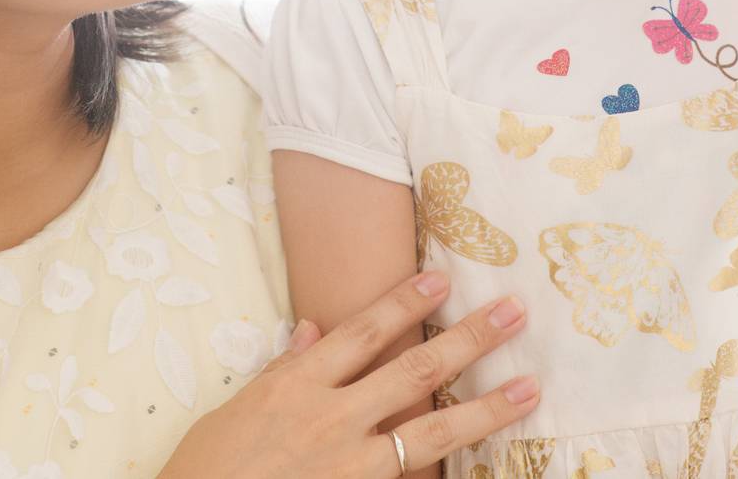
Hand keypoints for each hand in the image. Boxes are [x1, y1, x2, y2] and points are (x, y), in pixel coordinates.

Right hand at [157, 270, 539, 478]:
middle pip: (411, 370)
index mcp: (298, 385)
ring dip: (485, 408)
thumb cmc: (209, 466)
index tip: (442, 278)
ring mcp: (348, 465)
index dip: (404, 302)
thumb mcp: (240, 406)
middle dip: (466, 339)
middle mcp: (331, 419)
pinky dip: (447, 471)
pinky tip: (486, 463)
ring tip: (528, 388)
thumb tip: (313, 330)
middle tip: (513, 312)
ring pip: (430, 432)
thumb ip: (283, 370)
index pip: (363, 332)